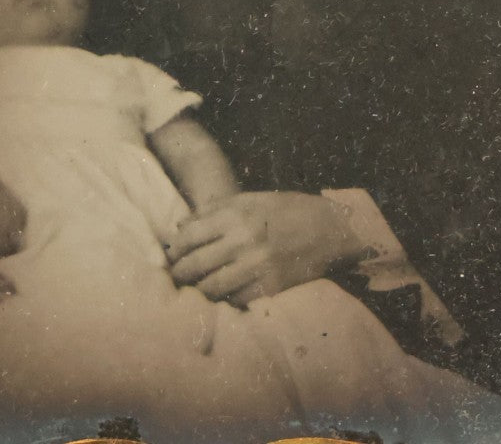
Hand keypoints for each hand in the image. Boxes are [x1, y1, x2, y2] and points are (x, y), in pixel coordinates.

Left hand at [165, 191, 363, 305]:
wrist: (330, 229)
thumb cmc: (286, 210)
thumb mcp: (250, 199)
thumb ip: (213, 210)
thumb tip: (180, 228)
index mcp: (235, 215)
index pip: (188, 237)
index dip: (173, 250)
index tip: (169, 255)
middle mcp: (242, 241)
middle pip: (194, 265)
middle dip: (179, 274)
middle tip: (175, 278)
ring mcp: (256, 267)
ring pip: (211, 288)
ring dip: (197, 291)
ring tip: (192, 290)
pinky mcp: (270, 288)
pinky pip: (235, 300)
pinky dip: (223, 301)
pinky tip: (219, 298)